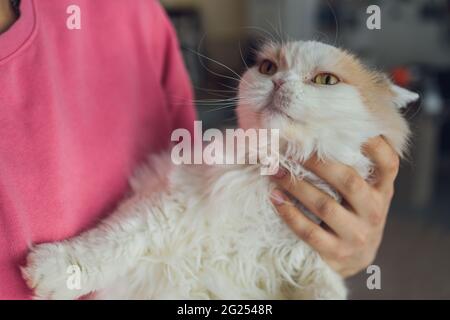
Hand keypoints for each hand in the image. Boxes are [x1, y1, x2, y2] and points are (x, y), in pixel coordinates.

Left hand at [270, 136, 398, 277]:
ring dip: (296, 185)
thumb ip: (354, 169)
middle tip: (291, 147)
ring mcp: (356, 234)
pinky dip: (289, 213)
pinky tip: (275, 198)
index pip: (387, 164)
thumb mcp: (364, 193)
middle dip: (316, 162)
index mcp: (382, 191)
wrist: (355, 259)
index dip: (372, 143)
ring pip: (324, 205)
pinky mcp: (337, 252)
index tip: (344, 124)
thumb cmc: (355, 214)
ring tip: (275, 170)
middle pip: (347, 180)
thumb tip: (320, 131)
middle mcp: (373, 211)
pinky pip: (309, 231)